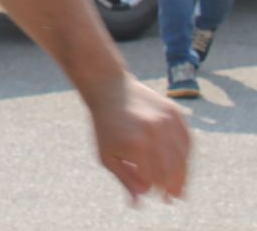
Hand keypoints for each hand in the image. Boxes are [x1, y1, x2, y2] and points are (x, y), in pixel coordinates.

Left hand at [84, 73, 189, 202]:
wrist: (109, 89)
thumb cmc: (105, 126)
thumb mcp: (106, 155)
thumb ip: (125, 179)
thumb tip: (139, 203)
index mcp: (137, 146)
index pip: (156, 179)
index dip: (158, 190)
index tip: (160, 197)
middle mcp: (155, 133)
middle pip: (173, 170)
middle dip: (174, 186)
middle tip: (174, 196)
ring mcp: (167, 122)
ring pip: (183, 157)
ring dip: (183, 174)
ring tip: (179, 184)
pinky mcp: (175, 113)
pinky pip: (187, 141)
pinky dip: (186, 155)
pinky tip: (181, 164)